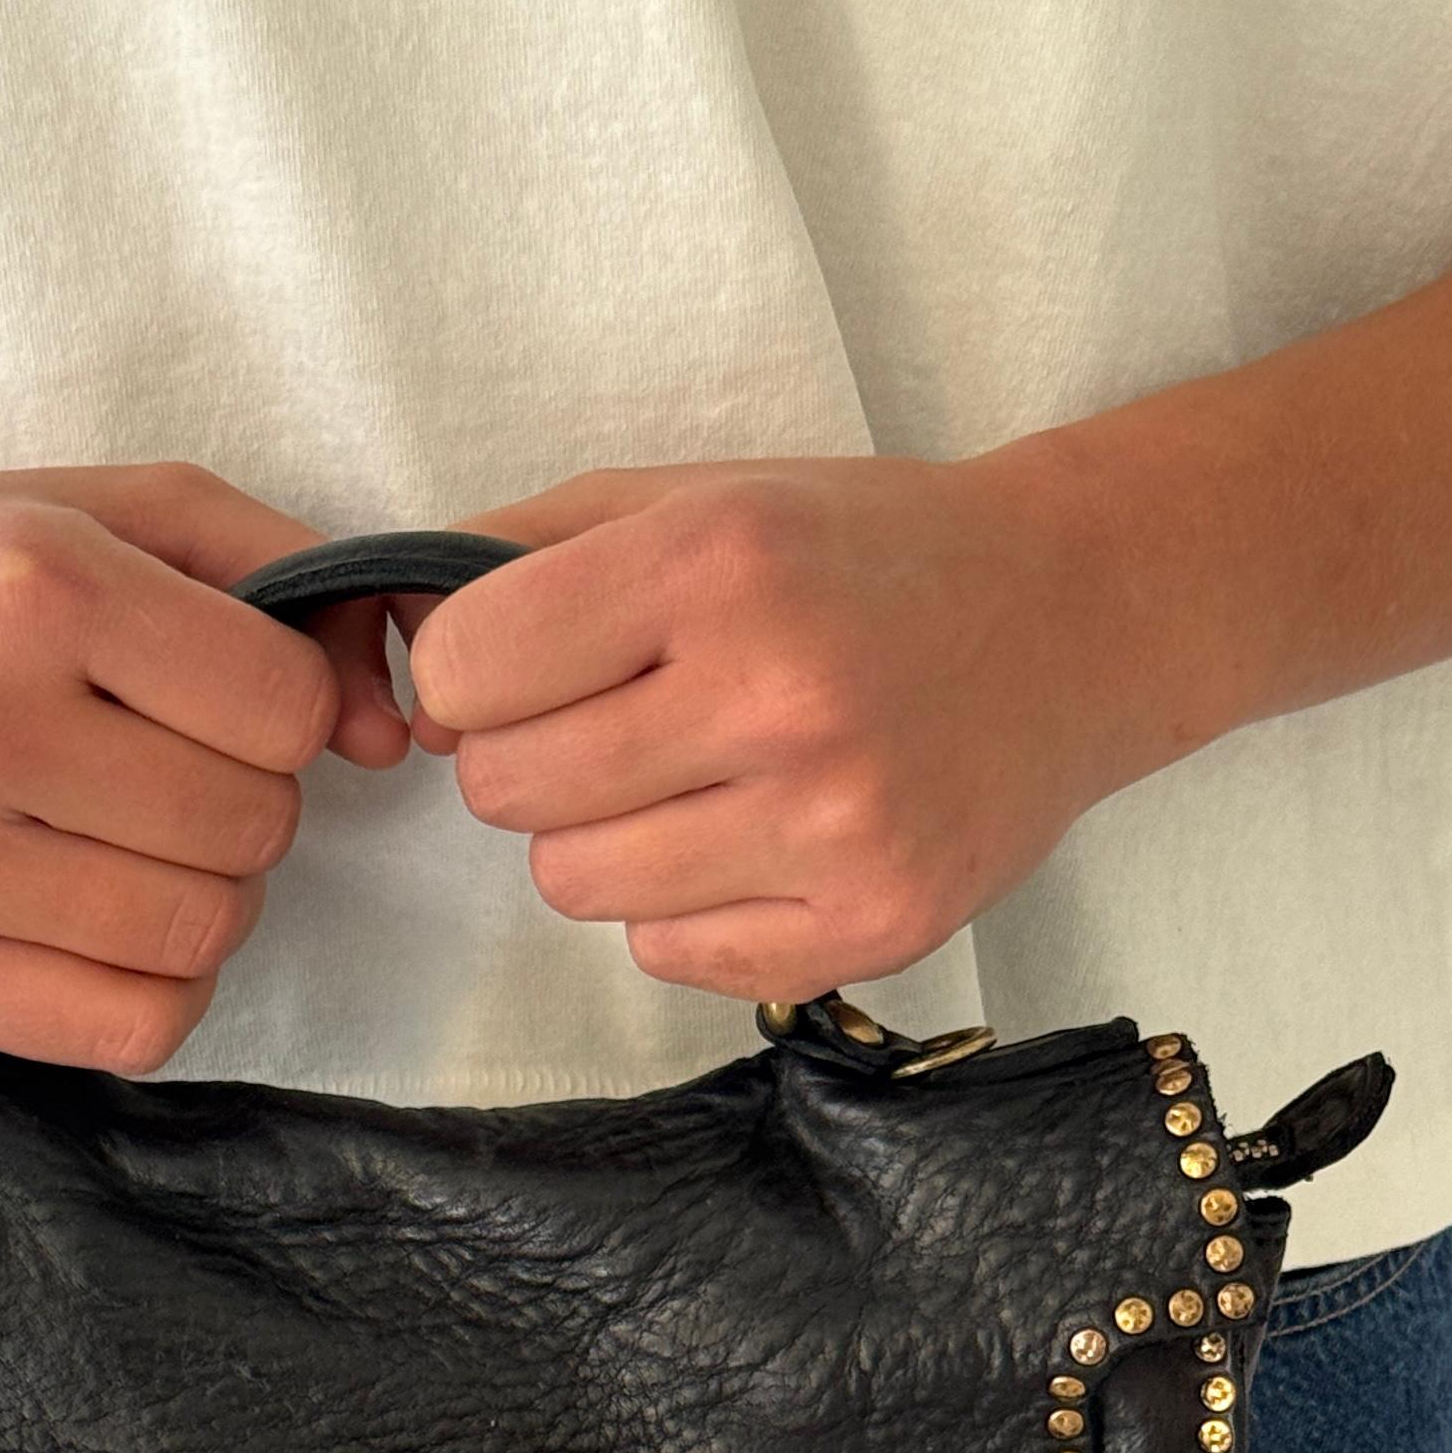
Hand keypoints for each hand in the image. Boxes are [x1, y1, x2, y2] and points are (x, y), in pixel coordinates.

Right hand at [0, 459, 414, 1070]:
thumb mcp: (107, 512)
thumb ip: (279, 578)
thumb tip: (394, 732)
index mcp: (29, 587)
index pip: (281, 708)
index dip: (280, 706)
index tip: (214, 691)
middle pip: (251, 829)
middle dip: (241, 801)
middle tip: (160, 767)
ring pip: (204, 935)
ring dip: (203, 895)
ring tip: (126, 836)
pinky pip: (135, 1029)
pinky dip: (155, 985)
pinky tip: (105, 918)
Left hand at [397, 453, 1198, 1006]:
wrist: (1071, 621)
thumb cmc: (856, 552)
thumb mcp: (693, 495)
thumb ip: (519, 552)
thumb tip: (380, 647)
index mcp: (718, 565)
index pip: (466, 669)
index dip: (472, 674)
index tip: (530, 664)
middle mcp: (778, 698)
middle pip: (508, 795)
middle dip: (534, 762)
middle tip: (623, 724)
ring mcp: (831, 828)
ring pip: (579, 889)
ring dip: (606, 841)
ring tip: (696, 780)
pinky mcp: (869, 926)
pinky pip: (671, 957)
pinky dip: (687, 911)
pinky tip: (759, 838)